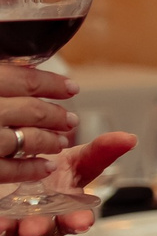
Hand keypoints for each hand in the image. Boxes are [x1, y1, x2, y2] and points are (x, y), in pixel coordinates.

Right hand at [0, 63, 79, 184]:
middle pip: (29, 110)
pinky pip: (7, 170)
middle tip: (70, 119)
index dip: (51, 83)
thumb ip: (3, 78)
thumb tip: (21, 66)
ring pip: (23, 140)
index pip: (23, 79)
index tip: (70, 87)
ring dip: (47, 141)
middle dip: (54, 115)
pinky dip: (30, 169)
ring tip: (60, 141)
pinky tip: (45, 167)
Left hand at [1, 133, 133, 235]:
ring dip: (11, 230)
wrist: (13, 172)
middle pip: (44, 229)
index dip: (79, 220)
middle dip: (41, 230)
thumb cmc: (48, 173)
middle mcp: (43, 220)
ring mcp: (16, 223)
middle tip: (35, 230)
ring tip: (6, 226)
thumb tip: (129, 138)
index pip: (77, 217)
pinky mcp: (0, 221)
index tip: (82, 222)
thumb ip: (101, 152)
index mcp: (67, 208)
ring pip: (14, 232)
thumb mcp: (76, 160)